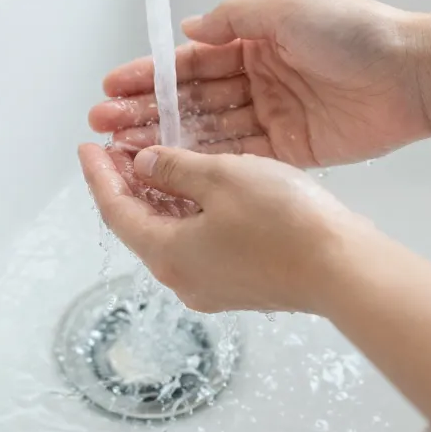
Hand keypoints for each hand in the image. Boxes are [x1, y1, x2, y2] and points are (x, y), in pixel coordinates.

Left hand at [78, 143, 373, 313]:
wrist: (343, 269)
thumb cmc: (284, 221)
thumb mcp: (221, 176)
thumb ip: (174, 168)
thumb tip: (144, 164)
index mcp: (168, 253)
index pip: (115, 210)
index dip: (99, 175)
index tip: (87, 146)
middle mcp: (183, 278)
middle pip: (141, 225)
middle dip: (128, 185)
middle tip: (120, 148)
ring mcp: (214, 285)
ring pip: (172, 234)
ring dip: (161, 198)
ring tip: (158, 161)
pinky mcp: (243, 283)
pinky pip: (201, 243)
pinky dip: (190, 213)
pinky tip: (201, 189)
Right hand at [89, 0, 430, 167]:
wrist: (410, 74)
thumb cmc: (350, 31)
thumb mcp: (285, 8)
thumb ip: (232, 20)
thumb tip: (189, 28)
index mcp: (256, 41)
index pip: (192, 61)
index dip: (151, 74)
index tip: (112, 87)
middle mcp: (259, 79)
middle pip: (193, 99)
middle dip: (147, 111)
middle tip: (103, 124)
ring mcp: (272, 116)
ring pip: (208, 130)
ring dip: (166, 138)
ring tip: (123, 149)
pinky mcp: (289, 150)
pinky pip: (239, 155)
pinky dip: (204, 160)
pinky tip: (169, 167)